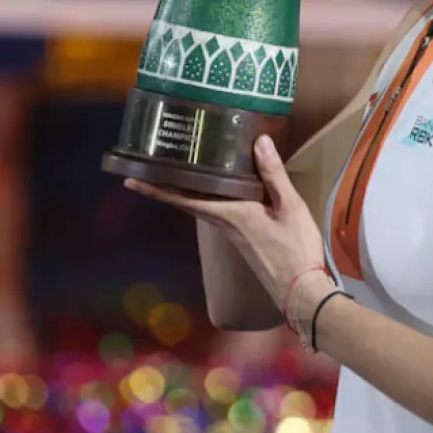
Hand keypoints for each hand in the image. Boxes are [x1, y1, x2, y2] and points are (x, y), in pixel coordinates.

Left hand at [124, 136, 335, 332]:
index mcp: (232, 215)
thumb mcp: (290, 207)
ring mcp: (233, 233)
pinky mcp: (243, 238)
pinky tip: (217, 188)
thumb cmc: (295, 250)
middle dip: (165, 186)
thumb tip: (260, 141)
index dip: (157, 189)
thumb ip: (274, 174)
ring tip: (177, 171)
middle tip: (145, 168)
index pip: (186, 199)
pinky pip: (217, 212)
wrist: (301, 291)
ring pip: (201, 206)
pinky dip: (207, 197)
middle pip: (188, 202)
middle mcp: (225, 224)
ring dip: (186, 191)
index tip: (131, 179)